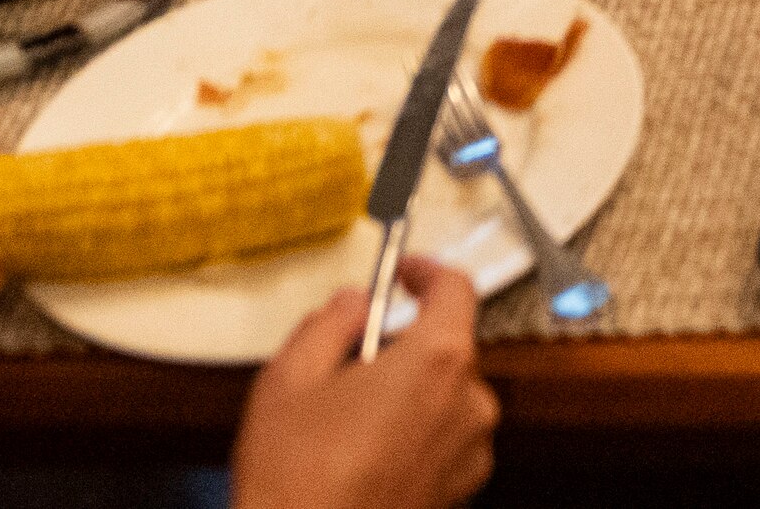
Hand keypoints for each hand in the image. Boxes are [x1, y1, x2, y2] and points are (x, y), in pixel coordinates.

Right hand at [230, 254, 496, 508]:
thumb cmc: (298, 482)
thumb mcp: (290, 379)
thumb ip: (329, 323)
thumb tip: (352, 303)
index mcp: (437, 361)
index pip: (456, 288)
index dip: (426, 271)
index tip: (403, 273)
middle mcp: (469, 403)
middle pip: (448, 346)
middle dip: (402, 344)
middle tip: (346, 363)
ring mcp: (470, 452)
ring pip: (444, 397)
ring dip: (406, 394)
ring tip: (345, 422)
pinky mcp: (460, 490)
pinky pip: (442, 440)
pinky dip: (412, 434)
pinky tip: (362, 455)